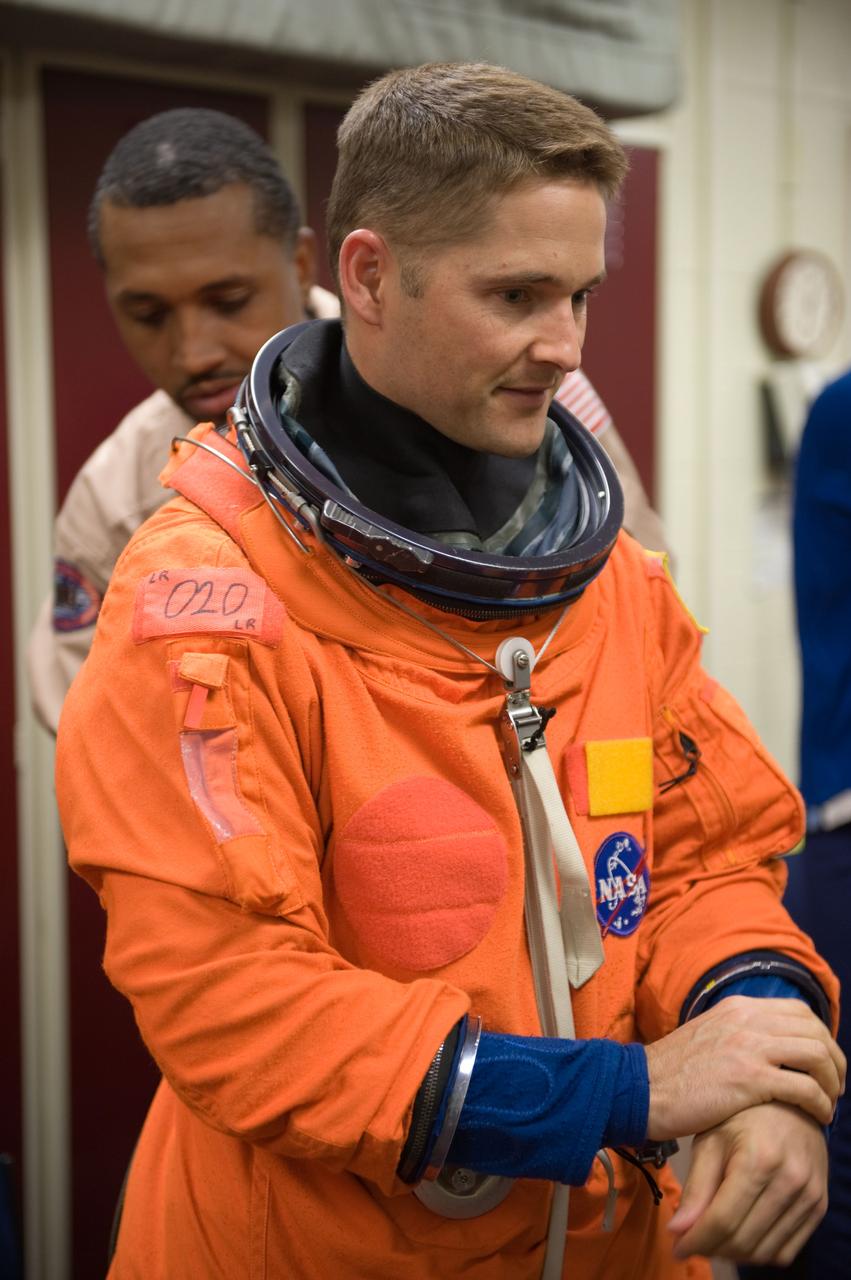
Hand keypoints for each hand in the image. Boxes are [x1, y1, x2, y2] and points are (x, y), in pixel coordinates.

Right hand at [644, 997, 844, 1138]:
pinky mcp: (749, 1079)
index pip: (797, 1011)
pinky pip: (805, 1087)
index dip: (819, 1036)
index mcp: (736, 1007)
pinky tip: (817, 1116)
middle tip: (834, 1084)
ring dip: (831, 1081)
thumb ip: (735, 1034)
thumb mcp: (706, 1035)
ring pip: (816, 1054)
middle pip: (814, 1029)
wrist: (639, 1087)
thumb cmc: (669, 1073)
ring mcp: (749, 1046)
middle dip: (834, 1059)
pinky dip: (820, 1103)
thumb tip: (765, 1049)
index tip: (822, 1061)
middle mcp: (746, 1019)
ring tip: (829, 1101)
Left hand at [667, 1102, 827, 1263]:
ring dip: (733, 1254)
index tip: (677, 1247)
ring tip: (713, 1239)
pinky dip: (759, 1252)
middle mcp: (789, 1180)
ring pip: (764, 1251)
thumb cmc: (742, 1118)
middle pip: (743, 1240)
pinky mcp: (819, 1206)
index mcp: (758, 1159)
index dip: (696, 1240)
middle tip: (691, 1242)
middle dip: (711, 1249)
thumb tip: (677, 1230)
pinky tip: (740, 1237)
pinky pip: (786, 1251)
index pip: (723, 1220)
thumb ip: (696, 1187)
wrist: (791, 1104)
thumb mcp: (711, 1140)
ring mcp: (809, 1195)